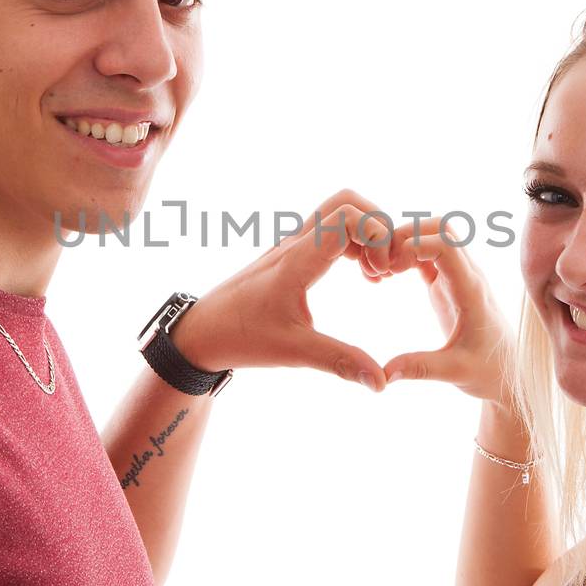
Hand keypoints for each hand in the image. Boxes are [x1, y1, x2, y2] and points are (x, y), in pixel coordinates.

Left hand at [169, 189, 395, 389]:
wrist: (201, 331)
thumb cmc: (241, 337)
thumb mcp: (293, 351)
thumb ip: (340, 362)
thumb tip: (381, 382)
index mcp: (297, 260)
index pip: (345, 217)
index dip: (376, 234)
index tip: (382, 272)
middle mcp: (294, 244)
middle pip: (345, 202)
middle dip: (377, 226)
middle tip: (384, 267)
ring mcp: (291, 246)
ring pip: (338, 214)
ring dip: (366, 234)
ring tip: (376, 275)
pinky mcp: (290, 255)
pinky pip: (329, 231)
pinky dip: (353, 243)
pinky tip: (361, 275)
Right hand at [380, 217, 513, 405]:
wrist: (508, 374)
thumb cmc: (488, 371)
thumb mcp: (454, 372)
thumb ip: (419, 368)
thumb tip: (383, 374)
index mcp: (471, 290)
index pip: (447, 245)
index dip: (415, 244)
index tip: (391, 267)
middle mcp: (467, 275)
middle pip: (440, 227)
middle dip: (406, 234)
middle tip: (381, 262)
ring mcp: (457, 276)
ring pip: (433, 234)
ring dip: (404, 241)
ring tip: (381, 270)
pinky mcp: (447, 282)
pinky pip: (426, 253)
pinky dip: (405, 254)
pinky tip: (388, 275)